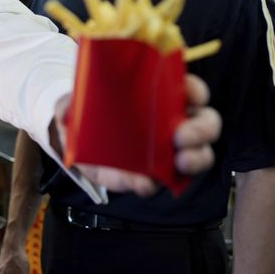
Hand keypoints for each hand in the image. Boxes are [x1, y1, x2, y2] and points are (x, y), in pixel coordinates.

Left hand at [56, 74, 220, 195]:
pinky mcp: (153, 177)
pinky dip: (152, 184)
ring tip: (181, 161)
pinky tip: (143, 182)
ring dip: (195, 159)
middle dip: (202, 129)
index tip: (190, 94)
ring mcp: (169, 152)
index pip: (191, 89)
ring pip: (199, 155)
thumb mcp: (77, 100)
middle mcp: (174, 123)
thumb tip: (68, 111)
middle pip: (206, 123)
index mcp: (163, 96)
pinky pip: (160, 183)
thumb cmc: (86, 112)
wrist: (74, 144)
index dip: (196, 91)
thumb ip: (73, 102)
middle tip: (182, 136)